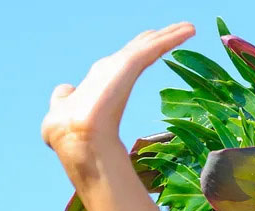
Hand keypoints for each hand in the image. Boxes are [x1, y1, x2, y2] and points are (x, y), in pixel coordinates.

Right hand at [42, 23, 194, 176]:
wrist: (78, 138)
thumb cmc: (71, 134)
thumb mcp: (65, 113)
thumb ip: (65, 101)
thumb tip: (66, 93)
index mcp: (100, 80)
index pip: (124, 61)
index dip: (138, 51)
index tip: (151, 45)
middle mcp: (108, 68)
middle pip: (138, 48)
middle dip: (155, 38)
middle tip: (176, 30)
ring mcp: (117, 65)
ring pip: (148, 44)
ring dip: (170, 35)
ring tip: (189, 28)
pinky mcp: (127, 64)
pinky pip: (155, 46)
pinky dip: (173, 37)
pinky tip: (190, 31)